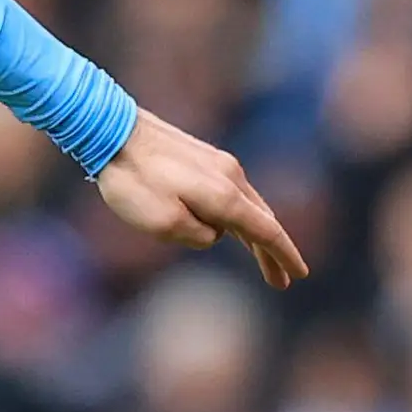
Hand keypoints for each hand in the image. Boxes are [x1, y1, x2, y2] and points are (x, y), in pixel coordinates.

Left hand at [95, 109, 307, 288]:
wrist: (112, 130)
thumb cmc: (133, 181)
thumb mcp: (163, 224)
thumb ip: (198, 236)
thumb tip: (213, 233)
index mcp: (225, 196)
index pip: (266, 231)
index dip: (283, 255)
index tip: (299, 274)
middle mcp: (231, 176)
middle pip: (261, 220)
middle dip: (271, 252)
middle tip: (281, 281)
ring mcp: (218, 164)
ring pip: (246, 206)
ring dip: (254, 235)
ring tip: (261, 260)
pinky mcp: (202, 159)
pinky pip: (229, 194)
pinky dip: (237, 216)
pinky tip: (230, 227)